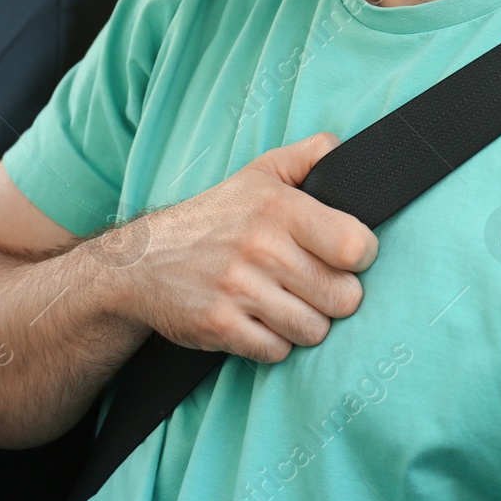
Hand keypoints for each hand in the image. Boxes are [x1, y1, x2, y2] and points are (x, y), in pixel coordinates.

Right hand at [111, 132, 377, 362]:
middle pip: (344, 298)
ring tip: (287, 303)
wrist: (140, 260)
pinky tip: (260, 321)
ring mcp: (240, 290)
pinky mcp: (220, 326)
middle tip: (314, 286)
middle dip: (335, 297)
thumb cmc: (214, 216)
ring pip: (314, 330)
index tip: (346, 257)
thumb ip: (308, 156)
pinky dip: (274, 343)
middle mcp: (262, 248)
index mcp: (279, 208)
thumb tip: (342, 148)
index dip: (360, 256)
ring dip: (306, 323)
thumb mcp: (259, 173)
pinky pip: (278, 352)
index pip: (356, 246)